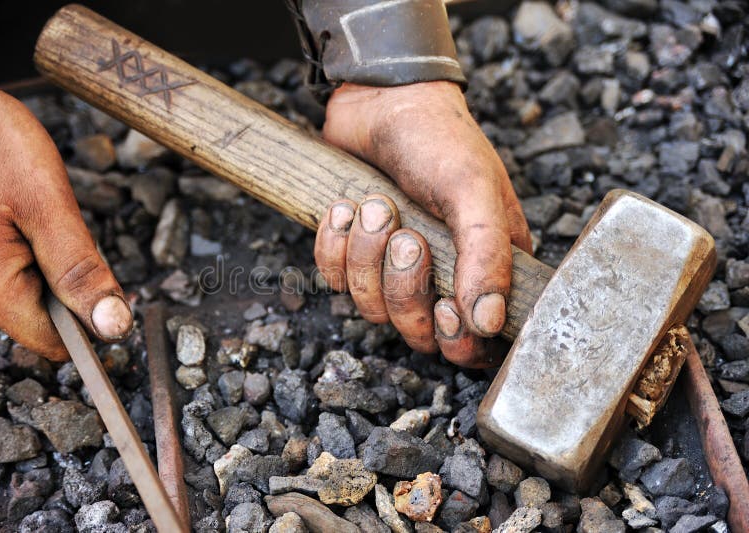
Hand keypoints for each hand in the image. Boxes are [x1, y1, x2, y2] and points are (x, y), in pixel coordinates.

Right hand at [0, 59, 131, 360]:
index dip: (93, 327)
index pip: (54, 343)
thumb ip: (80, 270)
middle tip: (70, 232)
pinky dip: (31, 246)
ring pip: (28, 290)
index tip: (116, 296)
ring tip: (42, 215)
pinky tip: (24, 211)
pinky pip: (9, 266)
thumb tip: (113, 326)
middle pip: (42, 318)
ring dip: (52, 263)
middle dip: (72, 287)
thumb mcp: (47, 203)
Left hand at [315, 81, 530, 367]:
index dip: (456, 341)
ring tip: (373, 207)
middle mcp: (443, 276)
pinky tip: (343, 208)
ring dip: (365, 258)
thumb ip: (487, 256)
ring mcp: (394, 269)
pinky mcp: (353, 255)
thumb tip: (489, 323)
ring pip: (371, 309)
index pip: (475, 343)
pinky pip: (334, 281)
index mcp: (486, 268)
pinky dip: (333, 248)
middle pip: (418, 333)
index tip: (445, 306)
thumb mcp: (473, 191)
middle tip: (405, 236)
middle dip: (403, 288)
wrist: (380, 100)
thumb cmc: (439, 140)